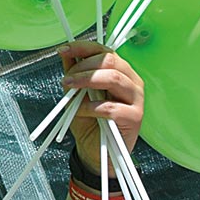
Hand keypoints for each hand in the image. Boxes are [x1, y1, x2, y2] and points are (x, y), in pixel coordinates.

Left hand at [58, 41, 143, 173]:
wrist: (95, 151)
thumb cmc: (89, 121)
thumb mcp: (77, 93)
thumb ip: (74, 73)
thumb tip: (65, 53)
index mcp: (120, 71)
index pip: (105, 50)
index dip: (83, 48)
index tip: (63, 50)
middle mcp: (132, 81)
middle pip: (110, 61)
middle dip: (84, 66)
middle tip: (66, 78)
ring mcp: (136, 99)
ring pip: (113, 79)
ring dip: (86, 81)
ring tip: (70, 88)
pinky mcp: (135, 118)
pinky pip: (111, 107)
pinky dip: (92, 107)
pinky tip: (82, 111)